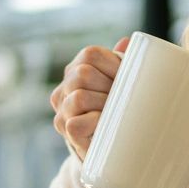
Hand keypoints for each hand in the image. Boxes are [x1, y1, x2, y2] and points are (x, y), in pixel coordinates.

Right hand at [49, 38, 128, 160]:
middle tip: (122, 99)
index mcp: (76, 70)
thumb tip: (127, 41)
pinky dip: (96, 123)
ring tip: (115, 113)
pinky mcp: (64, 129)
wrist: (110, 147)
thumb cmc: (118, 110)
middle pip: (83, 73)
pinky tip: (105, 126)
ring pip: (80, 97)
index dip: (114, 65)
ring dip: (104, 105)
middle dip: (109, 86)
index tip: (126, 79)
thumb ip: (123, 62)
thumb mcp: (122, 84)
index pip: (91, 54)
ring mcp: (61, 109)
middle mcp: (64, 88)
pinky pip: (77, 123)